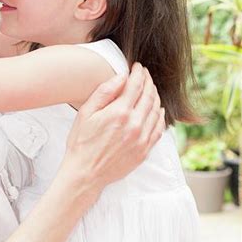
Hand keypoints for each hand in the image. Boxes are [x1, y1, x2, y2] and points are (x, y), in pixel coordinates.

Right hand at [65, 63, 164, 196]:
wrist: (86, 173)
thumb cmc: (81, 143)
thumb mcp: (86, 113)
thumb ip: (105, 92)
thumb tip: (122, 76)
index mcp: (120, 112)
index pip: (136, 85)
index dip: (138, 73)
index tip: (137, 67)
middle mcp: (135, 124)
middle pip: (149, 96)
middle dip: (148, 82)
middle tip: (144, 75)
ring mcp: (142, 138)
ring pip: (156, 110)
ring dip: (155, 96)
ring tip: (150, 89)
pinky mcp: (144, 150)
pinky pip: (159, 129)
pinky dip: (160, 116)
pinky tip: (157, 110)